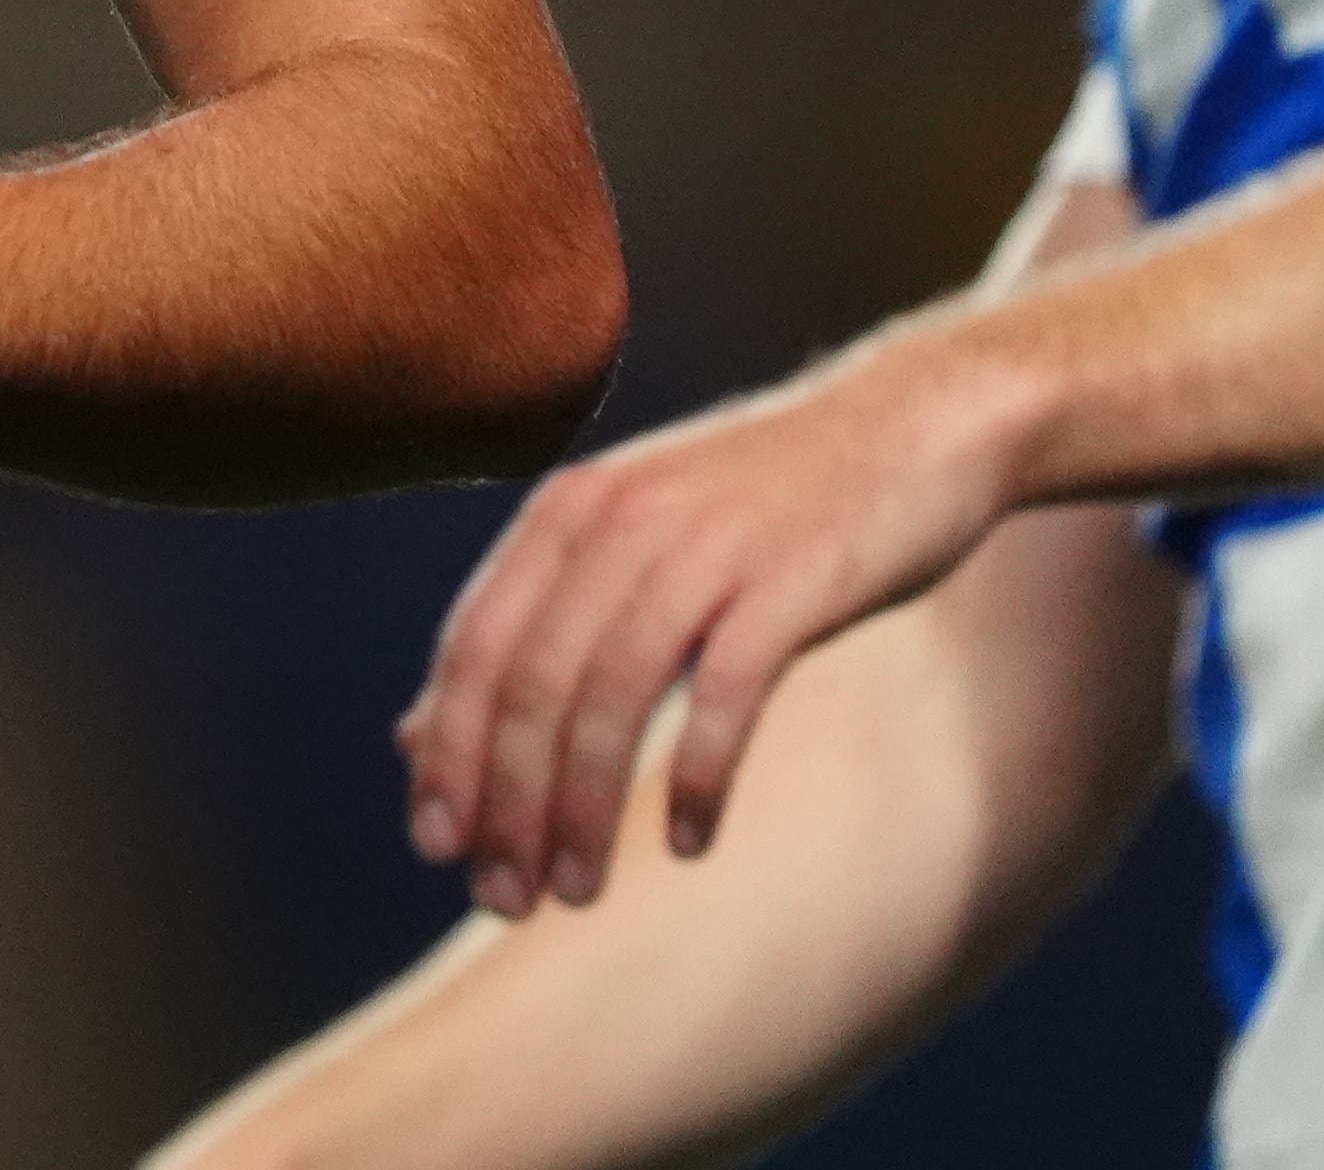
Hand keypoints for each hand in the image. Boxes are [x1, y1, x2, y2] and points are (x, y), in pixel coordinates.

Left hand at [396, 318, 1041, 914]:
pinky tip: (688, 840)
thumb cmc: (760, 506)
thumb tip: (410, 739)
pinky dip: (698, 774)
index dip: (448, 753)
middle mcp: (624, 516)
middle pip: (534, 681)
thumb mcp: (629, 545)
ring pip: (613, 693)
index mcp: (570, 508)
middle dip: (509, 802)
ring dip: (585, 806)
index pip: (476, 646)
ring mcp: (708, 543)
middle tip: (505, 897)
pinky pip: (725, 691)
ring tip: (579, 889)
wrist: (913, 427)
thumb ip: (531, 627)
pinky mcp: (793, 578)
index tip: (438, 848)